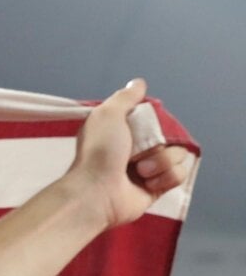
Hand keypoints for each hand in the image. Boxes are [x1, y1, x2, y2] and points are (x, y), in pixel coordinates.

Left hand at [66, 78, 195, 230]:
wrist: (97, 191)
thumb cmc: (99, 152)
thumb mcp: (108, 114)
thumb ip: (125, 97)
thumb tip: (139, 83)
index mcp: (126, 131)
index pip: (158, 119)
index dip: (157, 122)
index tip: (144, 127)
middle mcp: (138, 149)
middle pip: (172, 136)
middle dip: (159, 143)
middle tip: (137, 153)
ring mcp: (149, 169)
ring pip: (179, 155)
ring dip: (161, 162)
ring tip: (139, 171)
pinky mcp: (157, 187)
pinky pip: (179, 175)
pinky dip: (165, 178)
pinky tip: (147, 183)